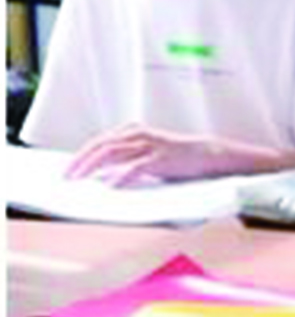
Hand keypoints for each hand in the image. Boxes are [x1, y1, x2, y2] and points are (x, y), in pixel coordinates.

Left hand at [66, 125, 228, 184]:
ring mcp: (149, 144)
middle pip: (101, 145)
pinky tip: (110, 186)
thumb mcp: (145, 152)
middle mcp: (138, 134)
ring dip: (92, 167)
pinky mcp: (160, 157)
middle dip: (80, 161)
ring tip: (80, 181)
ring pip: (112, 152)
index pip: (99, 141)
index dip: (80, 155)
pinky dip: (120, 176)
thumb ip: (124, 157)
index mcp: (133, 131)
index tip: (67, 170)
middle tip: (67, 177)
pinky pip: (135, 166)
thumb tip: (96, 174)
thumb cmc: (172, 157)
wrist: (205, 155)